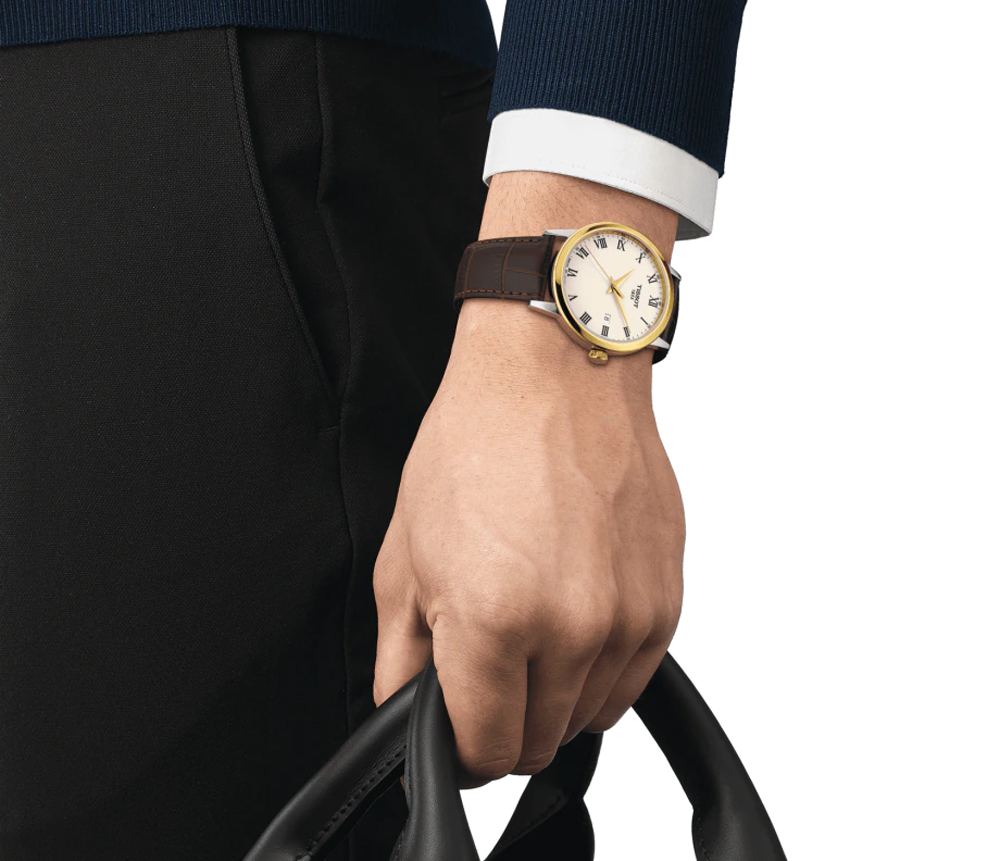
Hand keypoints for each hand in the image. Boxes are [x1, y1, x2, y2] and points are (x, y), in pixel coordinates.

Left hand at [372, 172, 684, 784]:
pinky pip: (633, 676)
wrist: (554, 374)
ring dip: (556, 694)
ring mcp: (629, 615)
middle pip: (539, 742)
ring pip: (590, 716)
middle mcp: (571, 629)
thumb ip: (402, 657)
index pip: (484, 749)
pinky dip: (599, 665)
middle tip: (488, 661)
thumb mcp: (406, 552)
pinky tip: (573, 609)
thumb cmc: (478, 441)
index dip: (462, 747)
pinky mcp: (667, 597)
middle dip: (505, 719)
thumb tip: (406, 714)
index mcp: (493, 620)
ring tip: (533, 622)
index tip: (457, 723)